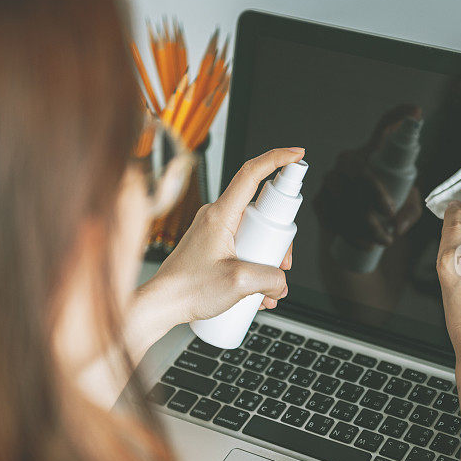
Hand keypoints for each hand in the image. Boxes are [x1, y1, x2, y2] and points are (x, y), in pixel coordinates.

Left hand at [148, 147, 304, 323]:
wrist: (163, 305)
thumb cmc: (187, 289)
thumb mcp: (239, 282)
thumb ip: (270, 277)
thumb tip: (282, 279)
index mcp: (220, 215)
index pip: (251, 173)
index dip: (277, 159)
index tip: (297, 155)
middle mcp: (216, 218)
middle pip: (261, 212)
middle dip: (279, 239)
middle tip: (283, 262)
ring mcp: (214, 232)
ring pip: (255, 234)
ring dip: (268, 260)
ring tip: (266, 288)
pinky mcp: (214, 247)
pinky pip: (244, 248)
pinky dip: (255, 267)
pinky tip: (257, 292)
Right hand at [313, 105, 422, 248]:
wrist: (355, 240)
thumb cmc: (384, 217)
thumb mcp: (404, 209)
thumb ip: (409, 211)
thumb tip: (396, 225)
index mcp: (372, 154)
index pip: (384, 127)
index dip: (399, 117)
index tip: (415, 113)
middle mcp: (348, 161)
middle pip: (358, 170)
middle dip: (375, 196)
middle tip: (391, 218)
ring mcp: (330, 180)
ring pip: (344, 197)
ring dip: (365, 223)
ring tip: (384, 241)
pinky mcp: (319, 202)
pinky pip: (332, 215)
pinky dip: (352, 234)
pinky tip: (367, 245)